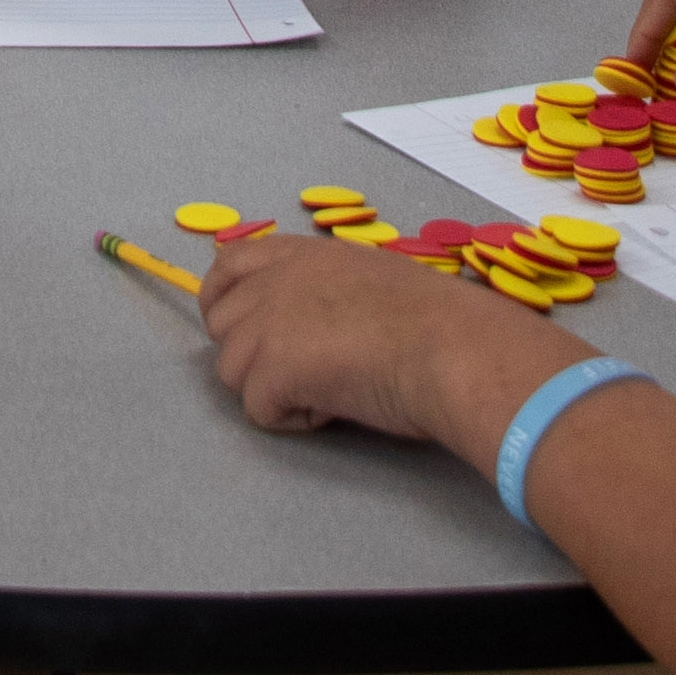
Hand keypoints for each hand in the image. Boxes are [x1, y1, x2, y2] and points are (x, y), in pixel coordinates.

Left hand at [201, 232, 567, 447]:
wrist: (453, 348)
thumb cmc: (435, 320)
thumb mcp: (370, 277)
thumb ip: (326, 289)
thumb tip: (315, 319)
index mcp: (299, 254)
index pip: (229, 264)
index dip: (224, 298)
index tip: (243, 328)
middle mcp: (273, 282)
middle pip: (222, 325)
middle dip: (253, 353)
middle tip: (303, 371)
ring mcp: (266, 324)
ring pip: (234, 372)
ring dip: (275, 390)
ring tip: (331, 391)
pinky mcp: (272, 370)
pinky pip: (259, 410)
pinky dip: (295, 419)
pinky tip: (336, 409)